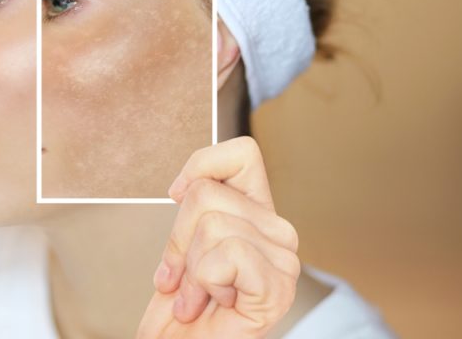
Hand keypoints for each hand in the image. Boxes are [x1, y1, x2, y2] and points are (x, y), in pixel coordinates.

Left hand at [136, 136, 299, 337]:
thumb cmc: (184, 306)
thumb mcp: (182, 245)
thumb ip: (196, 210)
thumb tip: (183, 187)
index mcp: (257, 213)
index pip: (242, 154)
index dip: (201, 164)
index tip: (177, 194)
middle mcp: (278, 232)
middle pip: (206, 193)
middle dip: (178, 238)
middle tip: (184, 277)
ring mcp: (284, 260)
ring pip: (212, 224)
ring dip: (190, 268)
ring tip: (199, 295)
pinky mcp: (279, 286)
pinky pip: (226, 254)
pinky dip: (204, 282)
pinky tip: (216, 303)